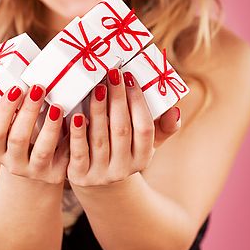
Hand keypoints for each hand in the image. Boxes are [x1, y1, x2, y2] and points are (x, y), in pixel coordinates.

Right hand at [0, 77, 68, 183]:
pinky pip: (66, 155)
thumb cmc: (14, 139)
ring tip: (57, 105)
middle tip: (39, 87)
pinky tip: (79, 118)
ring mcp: (36, 171)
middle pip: (18, 139)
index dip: (4, 110)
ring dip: (50, 126)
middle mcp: (13, 164)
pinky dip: (72, 137)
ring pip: (43, 150)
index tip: (16, 88)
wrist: (35, 174)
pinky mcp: (57, 174)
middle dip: (28, 112)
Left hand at [66, 68, 180, 186]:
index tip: (129, 77)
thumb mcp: (143, 142)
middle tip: (112, 74)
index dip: (138, 102)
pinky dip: (76, 132)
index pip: (145, 128)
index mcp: (142, 159)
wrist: (93, 176)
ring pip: (100, 138)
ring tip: (97, 87)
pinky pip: (78, 152)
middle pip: (121, 130)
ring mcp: (100, 174)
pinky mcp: (79, 175)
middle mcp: (123, 169)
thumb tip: (174, 110)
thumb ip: (163, 127)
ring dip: (98, 110)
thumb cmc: (120, 148)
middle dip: (118, 99)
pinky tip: (74, 115)